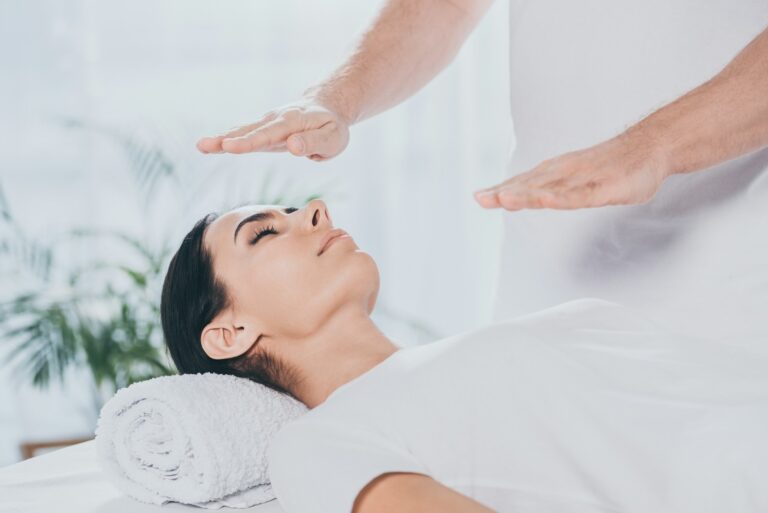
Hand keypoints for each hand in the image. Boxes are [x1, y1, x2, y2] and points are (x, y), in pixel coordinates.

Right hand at [196, 98, 350, 160]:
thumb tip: (292, 147)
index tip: (230, 148)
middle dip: (226, 140)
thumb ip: (313, 143)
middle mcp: (275, 120)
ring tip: (201, 146)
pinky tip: (211, 147)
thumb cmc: (331, 126)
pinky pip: (244, 134)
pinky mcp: (264, 130)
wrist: (326, 108)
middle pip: (248, 131)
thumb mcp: (332, 138)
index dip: (248, 142)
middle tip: (203, 145)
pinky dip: (227, 140)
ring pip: (242, 131)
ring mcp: (267, 124)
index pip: (267, 134)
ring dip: (221, 139)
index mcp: (291, 122)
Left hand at [473, 132, 668, 209]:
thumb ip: (551, 188)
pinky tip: (548, 200)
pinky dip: (562, 198)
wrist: (649, 147)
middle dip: (505, 192)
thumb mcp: (575, 177)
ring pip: (551, 189)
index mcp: (556, 172)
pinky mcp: (603, 187)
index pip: (523, 183)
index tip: (478, 197)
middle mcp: (565, 172)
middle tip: (480, 198)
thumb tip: (527, 194)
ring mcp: (583, 179)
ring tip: (505, 199)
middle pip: (530, 185)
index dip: (500, 190)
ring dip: (527, 194)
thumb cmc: (611, 166)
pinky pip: (580, 195)